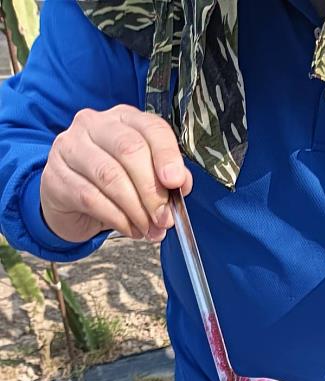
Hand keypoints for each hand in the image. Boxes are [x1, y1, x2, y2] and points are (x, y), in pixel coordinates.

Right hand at [40, 105, 192, 242]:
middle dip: (152, 191)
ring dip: (136, 210)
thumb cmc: (112, 185)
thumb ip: (166, 177)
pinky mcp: (55, 175)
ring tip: (149, 228)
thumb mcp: (144, 177)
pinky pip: (91, 198)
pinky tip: (130, 229)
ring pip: (111, 177)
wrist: (69, 201)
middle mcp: (94, 124)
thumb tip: (182, 184)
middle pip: (130, 150)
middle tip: (164, 218)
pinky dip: (117, 219)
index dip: (167, 155)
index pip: (151, 128)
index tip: (176, 183)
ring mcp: (70, 147)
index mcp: (124, 119)